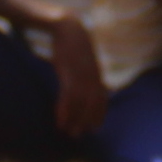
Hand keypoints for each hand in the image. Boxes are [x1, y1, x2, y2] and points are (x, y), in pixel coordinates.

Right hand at [46, 16, 110, 134]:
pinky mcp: (67, 73)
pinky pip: (67, 97)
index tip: (95, 128)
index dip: (99, 114)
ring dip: (75, 120)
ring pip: (80, 104)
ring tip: (68, 132)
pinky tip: (60, 121)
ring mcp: (81, 76)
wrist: (69, 27)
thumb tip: (88, 81)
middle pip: (93, 105)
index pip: (102, 99)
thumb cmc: (75, 44)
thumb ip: (89, 71)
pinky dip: (64, 111)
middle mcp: (92, 77)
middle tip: (79, 135)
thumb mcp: (85, 59)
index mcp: (97, 74)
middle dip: (86, 121)